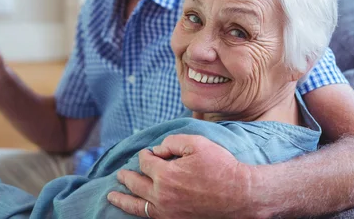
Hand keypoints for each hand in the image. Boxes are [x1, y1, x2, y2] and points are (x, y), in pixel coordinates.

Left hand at [107, 135, 260, 218]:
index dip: (145, 155)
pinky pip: (150, 218)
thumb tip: (156, 150)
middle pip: (136, 184)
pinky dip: (139, 212)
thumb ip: (172, 142)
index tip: (149, 152)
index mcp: (165, 174)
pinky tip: (136, 209)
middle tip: (120, 174)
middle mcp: (162, 195)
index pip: (145, 162)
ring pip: (137, 206)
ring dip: (123, 199)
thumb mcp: (197, 143)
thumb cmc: (221, 167)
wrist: (241, 195)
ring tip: (112, 195)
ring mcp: (167, 212)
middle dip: (127, 177)